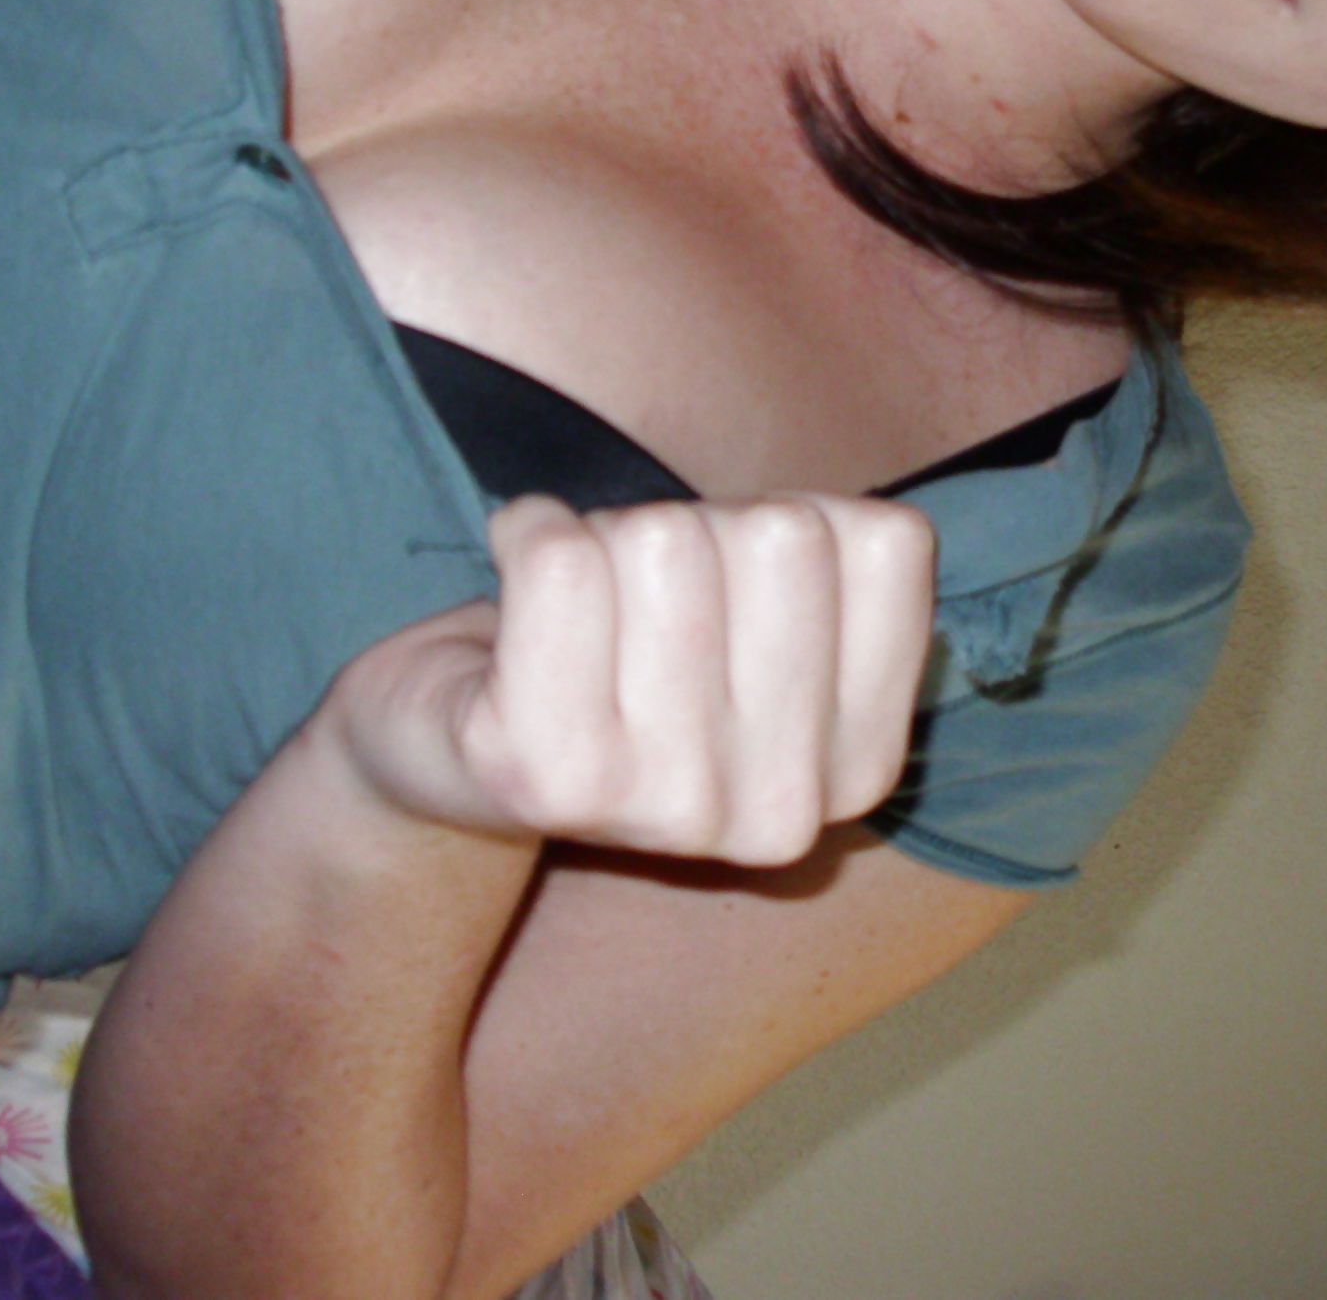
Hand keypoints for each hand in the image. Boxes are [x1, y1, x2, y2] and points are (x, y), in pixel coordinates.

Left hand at [333, 495, 935, 867]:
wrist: (441, 744)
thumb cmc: (626, 649)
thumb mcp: (771, 617)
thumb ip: (842, 563)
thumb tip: (854, 528)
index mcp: (861, 768)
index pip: (885, 543)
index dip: (792, 516)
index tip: (730, 585)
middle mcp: (780, 811)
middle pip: (776, 533)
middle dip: (695, 524)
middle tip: (636, 595)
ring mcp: (664, 807)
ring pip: (663, 539)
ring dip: (605, 535)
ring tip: (577, 606)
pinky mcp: (544, 776)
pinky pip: (557, 561)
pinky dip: (526, 528)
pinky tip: (514, 577)